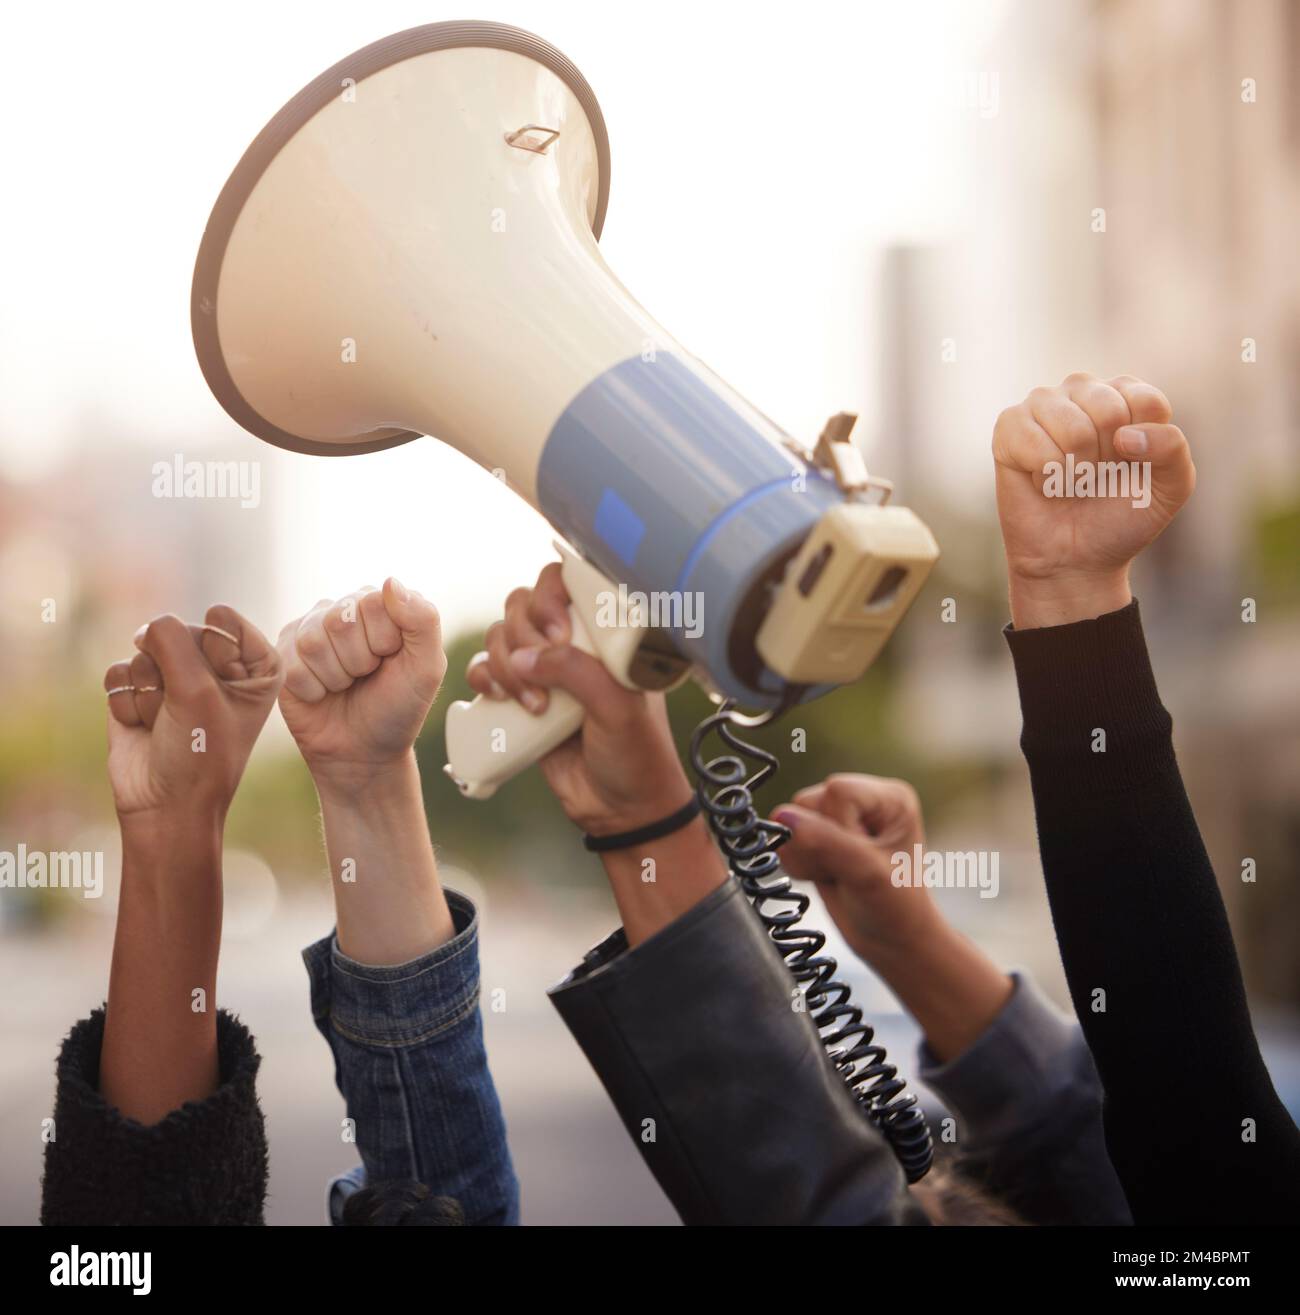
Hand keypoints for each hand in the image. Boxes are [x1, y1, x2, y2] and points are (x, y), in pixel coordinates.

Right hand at [103, 605, 280, 823]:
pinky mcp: (142, 688)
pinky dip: (128, 701)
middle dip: (174, 675)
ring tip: (167, 723)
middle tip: (186, 715)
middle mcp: (221, 665)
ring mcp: (179, 675)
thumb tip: (144, 628)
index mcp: (257, 662)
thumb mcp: (196, 690)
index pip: (219, 619)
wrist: (164, 805)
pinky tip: (143, 726)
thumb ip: (171, 639)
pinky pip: (121, 670)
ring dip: (150, 692)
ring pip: (145, 651)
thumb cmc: (199, 753)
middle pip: (179, 631)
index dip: (208, 656)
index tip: (218, 696)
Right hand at [277, 579, 445, 790]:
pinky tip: (323, 694)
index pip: (375, 602)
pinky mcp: (283, 655)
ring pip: (314, 643)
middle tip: (366, 676)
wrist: (365, 751)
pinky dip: (314, 690)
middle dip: (360, 661)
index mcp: (380, 604)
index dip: (385, 642)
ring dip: (337, 677)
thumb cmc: (399, 706)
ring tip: (346, 685)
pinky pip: (294, 666)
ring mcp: (309, 630)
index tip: (391, 661)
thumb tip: (390, 582)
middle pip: (340, 621)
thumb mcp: (427, 667)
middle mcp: (342, 608)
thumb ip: (423, 620)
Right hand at [465, 562, 692, 835]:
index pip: (567, 580)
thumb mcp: (619, 708)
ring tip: (534, 705)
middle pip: (523, 604)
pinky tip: (502, 699)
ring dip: (505, 664)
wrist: (620, 810)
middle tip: (546, 678)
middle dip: (524, 637)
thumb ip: (577, 672)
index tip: (556, 633)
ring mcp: (544, 668)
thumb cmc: (636, 754)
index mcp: (606, 631)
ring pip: (500, 636)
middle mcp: (572, 641)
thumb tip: (526, 656)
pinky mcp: (519, 696)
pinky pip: (484, 668)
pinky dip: (484, 677)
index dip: (550, 595)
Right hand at [773, 774, 939, 958]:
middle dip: (818, 843)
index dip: (836, 827)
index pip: (838, 791)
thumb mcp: (868, 875)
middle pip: (809, 802)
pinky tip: (825, 877)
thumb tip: (781, 816)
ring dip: (806, 857)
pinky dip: (798, 865)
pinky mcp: (817, 837)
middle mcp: (862, 801)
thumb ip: (825, 842)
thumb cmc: (896, 910)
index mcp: (888, 798)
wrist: (892, 944)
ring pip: (790, 820)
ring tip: (837, 875)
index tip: (858, 859)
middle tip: (845, 871)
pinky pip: (784, 839)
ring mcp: (837, 818)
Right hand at [993, 372, 1195, 626]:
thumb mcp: (1171, 488)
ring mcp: (1043, 405)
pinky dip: (1042, 473)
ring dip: (1073, 470)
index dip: (1141, 446)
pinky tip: (1041, 482)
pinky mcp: (1009, 426)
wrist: (1074, 560)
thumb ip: (1172, 449)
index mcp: (1126, 396)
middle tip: (1094, 479)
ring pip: (1070, 424)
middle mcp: (1083, 391)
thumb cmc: (1120, 519)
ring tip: (1067, 482)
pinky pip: (1029, 438)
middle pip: (1108, 409)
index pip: (1145, 400)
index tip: (1128, 470)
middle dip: (1105, 459)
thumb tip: (1123, 436)